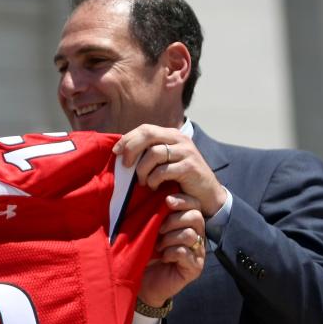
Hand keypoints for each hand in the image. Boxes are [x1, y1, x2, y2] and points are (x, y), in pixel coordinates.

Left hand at [113, 124, 227, 216]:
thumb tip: (121, 150)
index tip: (116, 152)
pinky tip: (154, 187)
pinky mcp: (190, 167)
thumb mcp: (163, 161)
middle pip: (148, 135)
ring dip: (142, 170)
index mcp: (171, 135)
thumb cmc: (179, 178)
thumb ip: (148, 153)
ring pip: (153, 153)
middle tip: (125, 166)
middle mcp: (180, 139)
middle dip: (131, 149)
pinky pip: (163, 170)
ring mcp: (186, 152)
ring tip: (142, 182)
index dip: (127, 139)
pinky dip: (153, 180)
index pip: (145, 129)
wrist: (206, 194)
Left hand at [139, 193, 205, 306]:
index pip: (194, 204)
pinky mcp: (194, 268)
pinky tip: (163, 257)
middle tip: (159, 230)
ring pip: (191, 234)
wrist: (141, 282)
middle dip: (174, 220)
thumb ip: (152, 215)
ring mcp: (197, 252)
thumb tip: (150, 192)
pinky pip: (185, 253)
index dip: (182, 200)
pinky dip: (171, 252)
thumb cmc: (143, 254)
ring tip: (159, 246)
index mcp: (186, 224)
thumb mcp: (146, 231)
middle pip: (196, 217)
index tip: (166, 201)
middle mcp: (197, 236)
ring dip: (170, 238)